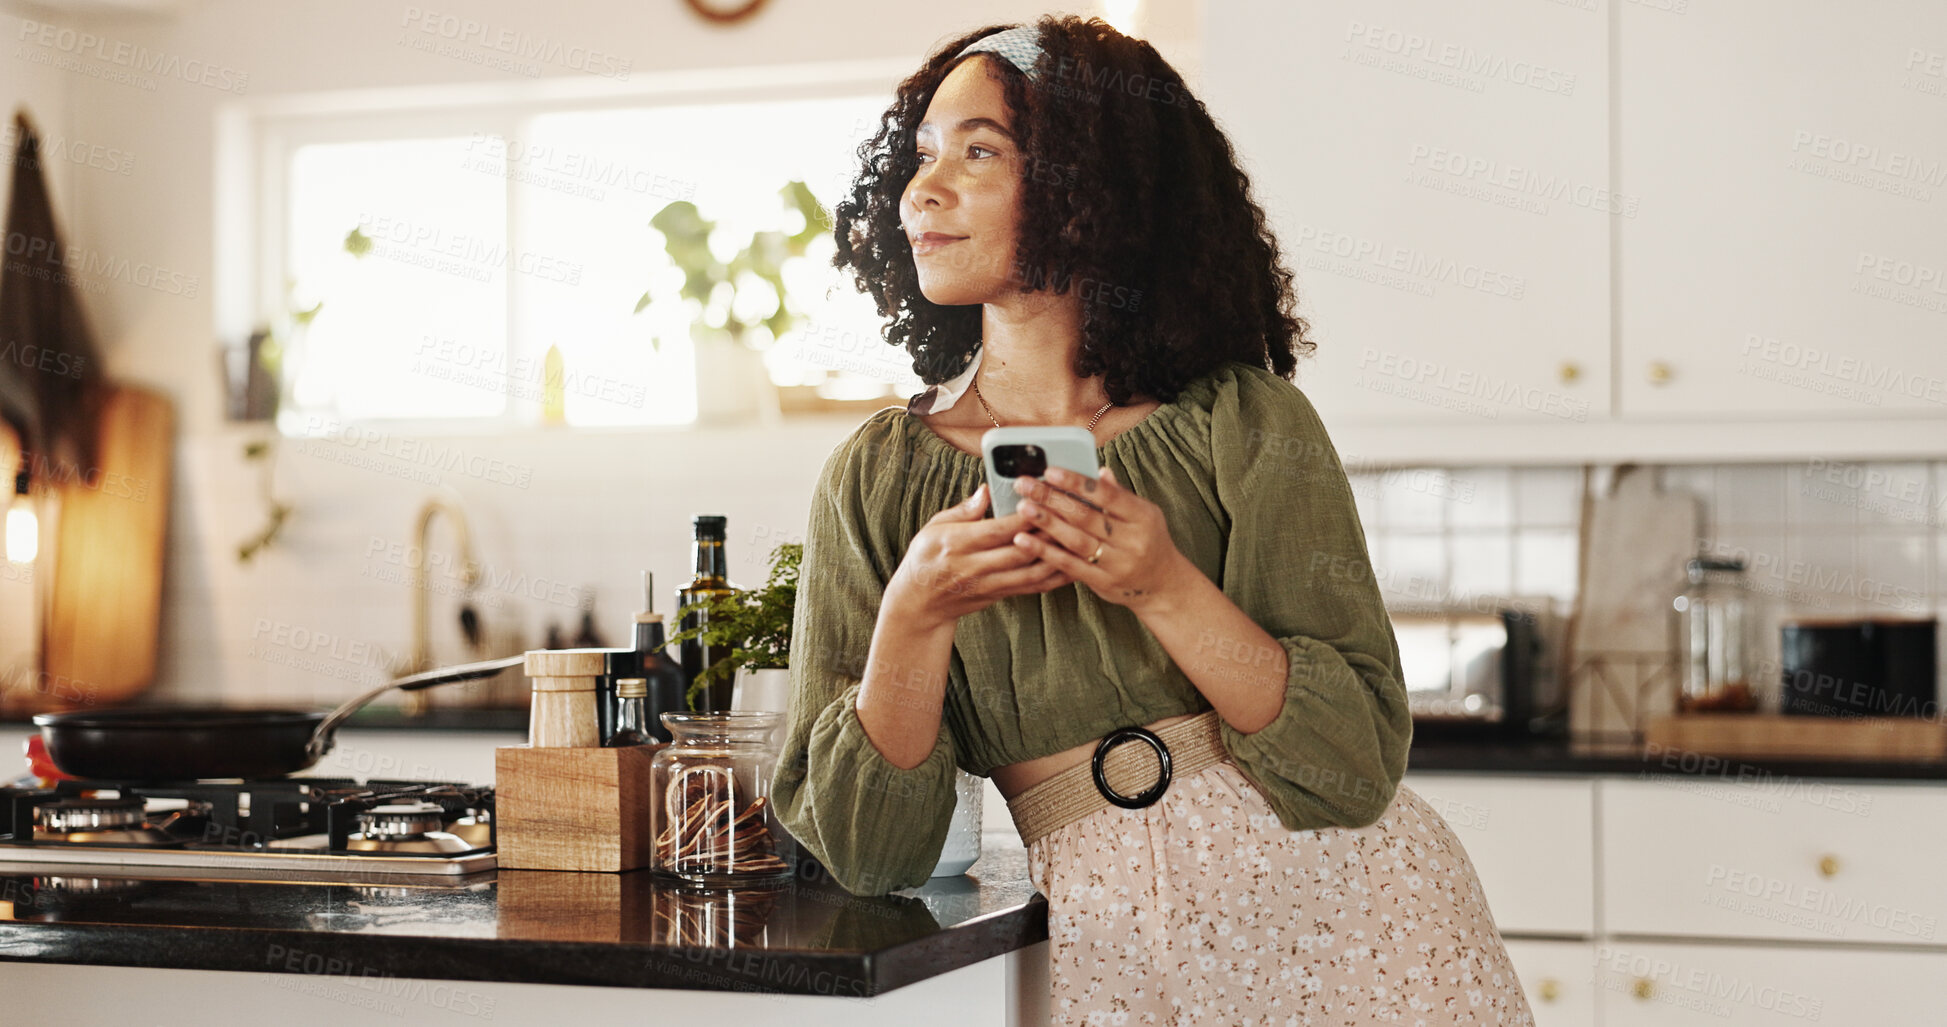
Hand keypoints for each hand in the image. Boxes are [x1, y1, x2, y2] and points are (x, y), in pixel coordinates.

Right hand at [886, 483, 1073, 629]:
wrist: (919, 602)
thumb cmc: (926, 557)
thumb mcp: (935, 527)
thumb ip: (964, 510)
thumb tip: (987, 490)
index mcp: (957, 544)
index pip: (996, 530)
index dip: (1022, 518)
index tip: (1043, 501)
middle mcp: (974, 567)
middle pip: (1019, 552)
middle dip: (1047, 536)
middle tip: (1071, 517)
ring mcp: (989, 584)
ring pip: (1030, 573)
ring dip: (1056, 558)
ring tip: (1077, 540)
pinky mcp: (999, 595)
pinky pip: (1031, 588)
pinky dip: (1053, 578)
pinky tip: (1071, 565)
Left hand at [1009, 466, 1187, 612]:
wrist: (1163, 585)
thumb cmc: (1149, 541)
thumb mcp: (1144, 515)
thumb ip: (1119, 495)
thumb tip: (1099, 470)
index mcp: (1143, 517)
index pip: (1107, 495)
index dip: (1077, 482)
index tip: (1050, 470)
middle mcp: (1132, 540)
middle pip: (1086, 516)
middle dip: (1052, 498)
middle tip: (1025, 485)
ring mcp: (1118, 564)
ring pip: (1076, 540)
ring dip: (1047, 523)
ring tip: (1022, 507)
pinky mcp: (1103, 582)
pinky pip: (1070, 565)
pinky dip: (1045, 551)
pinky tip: (1024, 540)